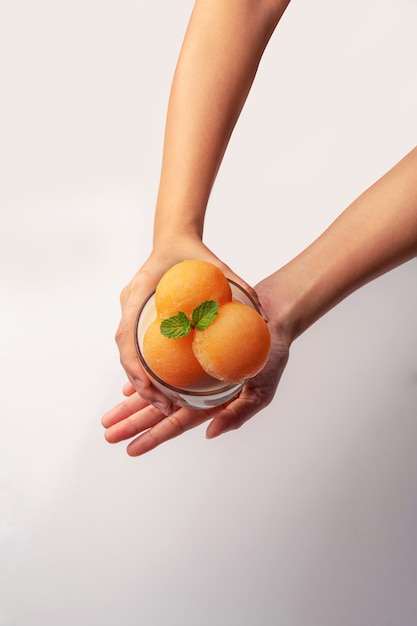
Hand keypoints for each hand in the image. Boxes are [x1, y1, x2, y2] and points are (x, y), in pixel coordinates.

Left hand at [103, 281, 290, 455]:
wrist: (271, 319)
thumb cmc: (269, 355)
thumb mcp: (262, 389)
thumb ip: (239, 414)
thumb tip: (211, 434)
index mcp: (212, 404)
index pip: (177, 423)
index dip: (154, 436)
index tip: (131, 448)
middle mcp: (197, 392)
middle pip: (159, 411)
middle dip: (133, 423)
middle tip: (108, 433)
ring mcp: (191, 373)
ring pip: (155, 391)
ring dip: (132, 404)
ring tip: (110, 417)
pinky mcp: (188, 353)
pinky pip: (160, 367)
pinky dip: (144, 377)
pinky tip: (127, 387)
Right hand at [114, 235, 255, 414]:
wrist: (176, 239)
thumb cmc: (192, 252)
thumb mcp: (215, 266)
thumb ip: (235, 283)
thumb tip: (259, 310)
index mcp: (139, 292)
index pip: (126, 334)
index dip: (134, 366)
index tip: (151, 388)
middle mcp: (130, 305)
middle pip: (126, 352)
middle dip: (139, 384)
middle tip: (162, 406)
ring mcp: (132, 312)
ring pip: (130, 353)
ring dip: (142, 381)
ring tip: (163, 404)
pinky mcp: (140, 318)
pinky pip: (138, 347)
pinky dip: (147, 368)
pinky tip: (164, 387)